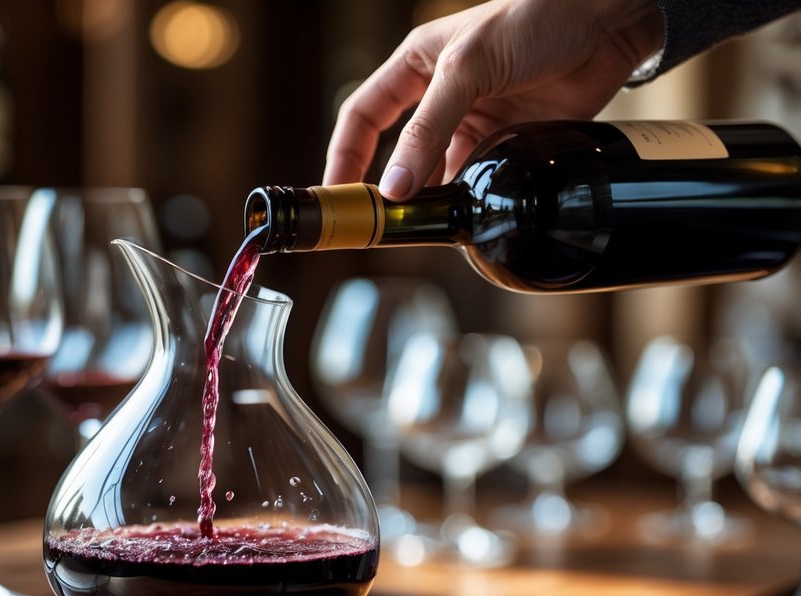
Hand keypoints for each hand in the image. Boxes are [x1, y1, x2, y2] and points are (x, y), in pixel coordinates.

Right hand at [323, 0, 663, 197]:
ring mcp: (474, 120)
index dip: (344, 155)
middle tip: (376, 225)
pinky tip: (465, 215)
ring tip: (422, 228)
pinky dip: (470, 198)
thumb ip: (428, 130)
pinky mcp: (508, 139)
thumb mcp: (468, 70)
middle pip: (398, 152)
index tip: (336, 194)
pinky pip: (479, 177)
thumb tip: (396, 187)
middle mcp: (440, 96)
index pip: (363, 116)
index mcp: (417, 67)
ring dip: (431, 199)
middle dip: (386, 188)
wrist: (607, 22)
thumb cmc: (534, 20)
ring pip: (438, 170)